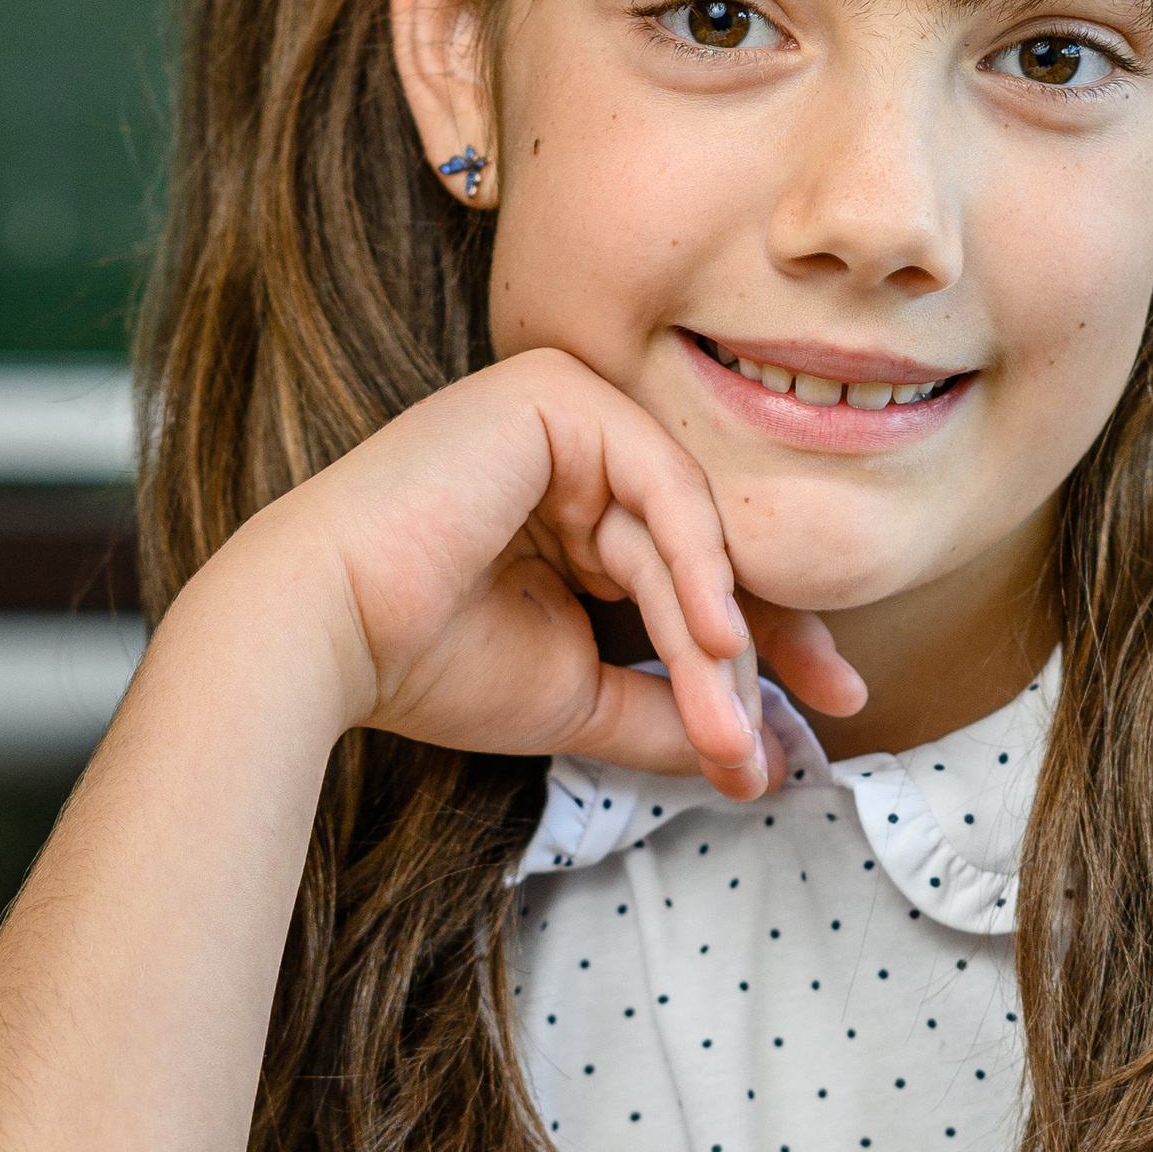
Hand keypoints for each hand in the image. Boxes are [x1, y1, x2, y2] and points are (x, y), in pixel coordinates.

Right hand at [222, 350, 863, 799]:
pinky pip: (659, 481)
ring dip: (718, 632)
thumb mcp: (581, 696)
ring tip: (732, 716)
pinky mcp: (553, 393)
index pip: (696, 570)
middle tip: (829, 708)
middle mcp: (576, 456)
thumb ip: (670, 710)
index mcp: (576, 515)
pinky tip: (716, 635)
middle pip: (708, 543)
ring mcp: (566, 415)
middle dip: (770, 639)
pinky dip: (694, 563)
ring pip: (685, 528)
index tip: (827, 712)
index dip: (768, 644)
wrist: (324, 635)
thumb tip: (763, 758)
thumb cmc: (428, 665)